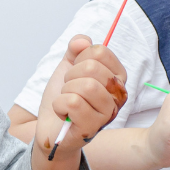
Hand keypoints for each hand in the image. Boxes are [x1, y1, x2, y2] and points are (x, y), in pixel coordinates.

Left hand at [34, 35, 127, 159]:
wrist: (50, 126)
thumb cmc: (65, 97)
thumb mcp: (68, 66)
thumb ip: (76, 48)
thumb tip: (82, 42)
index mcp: (117, 77)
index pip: (100, 52)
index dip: (80, 58)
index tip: (76, 72)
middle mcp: (119, 95)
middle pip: (92, 68)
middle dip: (71, 76)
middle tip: (69, 88)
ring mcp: (108, 113)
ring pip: (86, 86)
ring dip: (66, 91)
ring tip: (67, 100)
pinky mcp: (93, 128)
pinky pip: (74, 103)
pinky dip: (59, 105)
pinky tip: (64, 113)